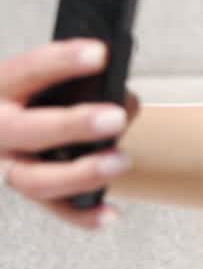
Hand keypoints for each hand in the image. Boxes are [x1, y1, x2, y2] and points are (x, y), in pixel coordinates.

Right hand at [0, 39, 140, 228]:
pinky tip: (110, 213)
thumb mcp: (41, 81)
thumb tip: (124, 100)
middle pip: (29, 130)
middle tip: (115, 118)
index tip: (100, 54)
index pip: (27, 70)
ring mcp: (4, 166)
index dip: (62, 61)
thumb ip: (79, 84)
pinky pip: (52, 209)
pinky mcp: (23, 191)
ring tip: (121, 161)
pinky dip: (82, 215)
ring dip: (82, 174)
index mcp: (1, 89)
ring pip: (35, 180)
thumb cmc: (31, 98)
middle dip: (74, 125)